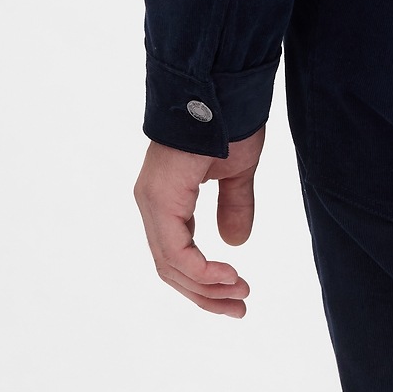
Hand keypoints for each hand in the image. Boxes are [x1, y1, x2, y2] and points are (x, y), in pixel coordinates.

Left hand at [133, 125, 265, 315]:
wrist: (220, 83)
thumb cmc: (228, 119)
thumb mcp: (236, 170)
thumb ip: (233, 204)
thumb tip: (234, 243)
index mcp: (168, 198)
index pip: (179, 254)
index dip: (206, 280)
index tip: (239, 291)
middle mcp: (153, 203)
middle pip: (172, 267)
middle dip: (207, 293)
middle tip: (239, 307)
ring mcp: (153, 201)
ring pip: (171, 264)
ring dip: (206, 287)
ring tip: (239, 295)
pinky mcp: (159, 198)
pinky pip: (174, 249)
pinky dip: (201, 270)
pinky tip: (227, 277)